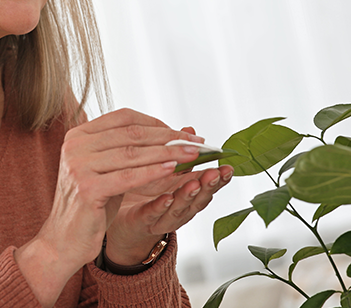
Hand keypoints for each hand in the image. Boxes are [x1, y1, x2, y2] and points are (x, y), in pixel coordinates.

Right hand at [15, 109, 200, 305]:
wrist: (63, 239)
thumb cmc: (91, 203)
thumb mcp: (111, 169)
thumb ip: (134, 149)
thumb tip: (180, 132)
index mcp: (78, 134)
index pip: (124, 118)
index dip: (156, 123)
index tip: (182, 132)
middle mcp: (75, 145)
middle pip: (131, 133)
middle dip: (167, 137)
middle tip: (195, 142)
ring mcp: (78, 165)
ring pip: (133, 153)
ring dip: (167, 153)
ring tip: (191, 155)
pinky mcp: (86, 187)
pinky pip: (128, 176)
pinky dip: (153, 171)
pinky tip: (172, 170)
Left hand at [104, 127, 233, 265]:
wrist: (122, 220)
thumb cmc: (145, 192)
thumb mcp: (164, 169)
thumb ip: (179, 152)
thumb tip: (189, 130)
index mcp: (184, 190)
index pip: (206, 183)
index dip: (219, 177)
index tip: (228, 167)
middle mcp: (178, 206)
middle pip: (197, 197)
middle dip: (208, 185)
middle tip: (215, 173)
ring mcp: (162, 215)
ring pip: (178, 207)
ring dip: (187, 195)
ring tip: (194, 184)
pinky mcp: (142, 220)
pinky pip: (153, 213)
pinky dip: (161, 206)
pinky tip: (166, 198)